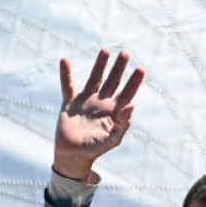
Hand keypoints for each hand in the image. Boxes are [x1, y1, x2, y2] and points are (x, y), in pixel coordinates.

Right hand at [54, 48, 144, 181]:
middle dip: (119, 68)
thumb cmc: (95, 149)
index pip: (127, 93)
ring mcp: (86, 101)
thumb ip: (123, 124)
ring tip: (106, 50)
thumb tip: (131, 106)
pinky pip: (67, 85)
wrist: (73, 156)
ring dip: (100, 65)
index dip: (134, 82)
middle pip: (113, 81)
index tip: (140, 69)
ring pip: (94, 78)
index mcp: (114, 111)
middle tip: (125, 53)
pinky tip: (65, 60)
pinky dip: (65, 74)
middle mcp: (102, 103)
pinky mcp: (70, 103)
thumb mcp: (112, 139)